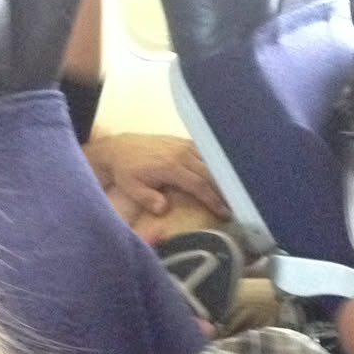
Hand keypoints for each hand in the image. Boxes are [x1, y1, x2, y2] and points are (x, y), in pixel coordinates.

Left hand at [83, 133, 229, 221]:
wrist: (118, 148)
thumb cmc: (125, 171)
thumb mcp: (131, 187)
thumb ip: (147, 198)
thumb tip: (164, 209)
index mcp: (170, 166)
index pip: (198, 185)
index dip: (213, 199)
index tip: (225, 212)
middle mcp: (180, 153)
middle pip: (209, 173)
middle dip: (224, 190)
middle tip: (236, 205)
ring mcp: (183, 145)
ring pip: (210, 161)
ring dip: (222, 176)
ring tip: (232, 192)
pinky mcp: (182, 141)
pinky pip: (204, 152)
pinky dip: (214, 163)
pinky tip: (222, 174)